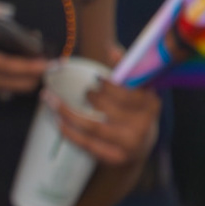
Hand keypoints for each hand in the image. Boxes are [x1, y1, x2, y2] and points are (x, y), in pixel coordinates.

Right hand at [0, 0, 49, 96]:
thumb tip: (6, 9)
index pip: (5, 66)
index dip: (29, 66)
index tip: (49, 62)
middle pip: (13, 83)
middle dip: (35, 76)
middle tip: (54, 65)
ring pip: (9, 90)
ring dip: (27, 81)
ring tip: (43, 69)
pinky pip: (0, 91)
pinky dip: (15, 84)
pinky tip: (24, 77)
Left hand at [49, 46, 159, 166]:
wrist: (136, 152)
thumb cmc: (134, 115)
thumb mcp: (137, 93)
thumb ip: (126, 71)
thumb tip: (111, 48)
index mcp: (151, 103)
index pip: (128, 91)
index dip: (110, 84)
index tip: (96, 78)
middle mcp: (144, 124)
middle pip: (108, 107)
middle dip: (91, 97)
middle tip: (84, 92)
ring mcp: (130, 143)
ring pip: (93, 125)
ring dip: (68, 112)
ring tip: (53, 101)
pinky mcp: (115, 157)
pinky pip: (87, 142)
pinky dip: (70, 131)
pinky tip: (58, 121)